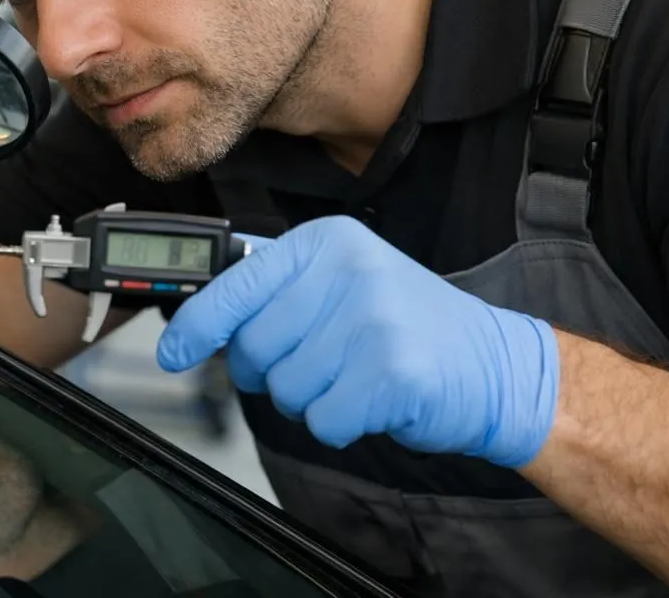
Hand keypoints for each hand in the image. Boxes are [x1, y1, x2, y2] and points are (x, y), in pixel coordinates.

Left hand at [156, 216, 559, 468]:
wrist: (496, 366)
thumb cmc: (409, 330)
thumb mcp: (343, 286)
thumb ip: (278, 296)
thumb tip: (201, 326)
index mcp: (325, 243)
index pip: (237, 286)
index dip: (197, 326)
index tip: (172, 352)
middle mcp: (346, 271)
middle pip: (254, 347)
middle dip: (272, 374)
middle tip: (318, 367)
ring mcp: (371, 319)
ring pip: (286, 389)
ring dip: (313, 400)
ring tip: (357, 377)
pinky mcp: (391, 371)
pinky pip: (324, 420)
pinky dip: (342, 425)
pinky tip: (375, 401)